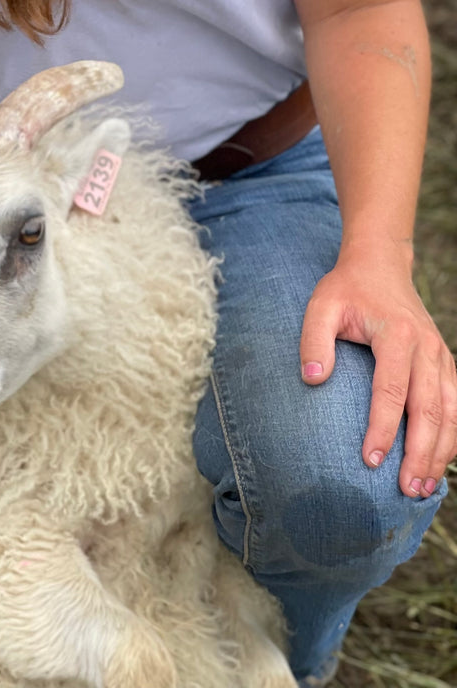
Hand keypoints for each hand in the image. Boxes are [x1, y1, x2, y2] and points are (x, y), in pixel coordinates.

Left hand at [299, 248, 456, 496]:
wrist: (381, 265)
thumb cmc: (346, 289)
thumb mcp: (321, 305)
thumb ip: (313, 340)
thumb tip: (312, 379)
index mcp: (397, 335)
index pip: (392, 390)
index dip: (382, 428)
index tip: (369, 460)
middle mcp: (427, 348)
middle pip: (429, 410)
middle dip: (419, 454)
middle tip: (405, 490)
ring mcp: (441, 357)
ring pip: (450, 414)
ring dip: (440, 454)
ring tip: (422, 488)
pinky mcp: (446, 365)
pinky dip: (452, 438)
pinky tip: (439, 464)